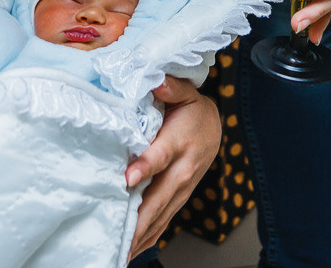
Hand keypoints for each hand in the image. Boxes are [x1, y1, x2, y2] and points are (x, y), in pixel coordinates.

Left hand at [126, 76, 220, 259]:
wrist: (214, 128)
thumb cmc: (192, 110)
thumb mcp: (184, 92)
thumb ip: (170, 87)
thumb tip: (156, 80)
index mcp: (179, 142)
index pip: (160, 157)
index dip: (144, 167)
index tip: (127, 178)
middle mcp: (181, 171)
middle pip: (158, 197)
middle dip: (137, 217)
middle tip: (117, 233)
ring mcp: (181, 189)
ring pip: (159, 215)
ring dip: (139, 233)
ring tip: (118, 249)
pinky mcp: (178, 198)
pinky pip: (163, 222)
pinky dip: (148, 237)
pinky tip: (131, 249)